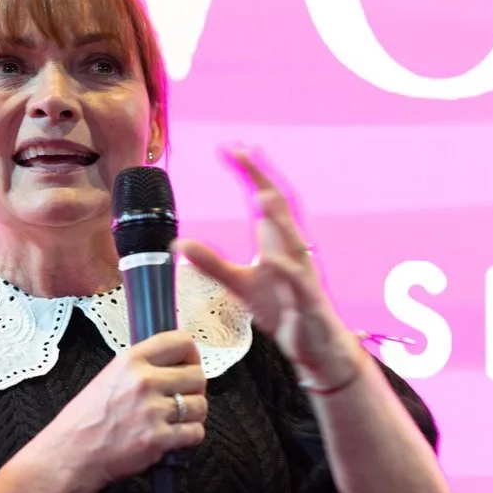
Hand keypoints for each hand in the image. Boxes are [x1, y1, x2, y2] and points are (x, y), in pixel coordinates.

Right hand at [41, 329, 206, 489]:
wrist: (71, 454)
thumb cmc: (86, 419)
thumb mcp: (109, 377)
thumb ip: (141, 367)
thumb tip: (173, 364)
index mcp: (131, 360)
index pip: (182, 342)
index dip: (192, 355)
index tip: (189, 365)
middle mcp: (144, 381)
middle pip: (198, 376)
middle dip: (194, 389)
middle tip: (182, 398)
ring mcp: (152, 411)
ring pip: (200, 405)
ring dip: (193, 414)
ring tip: (176, 420)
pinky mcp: (158, 439)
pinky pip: (195, 432)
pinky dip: (189, 436)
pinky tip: (174, 436)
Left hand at [175, 146, 360, 386]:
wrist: (314, 344)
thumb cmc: (282, 307)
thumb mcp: (239, 284)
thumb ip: (212, 263)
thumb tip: (179, 244)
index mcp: (279, 241)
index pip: (265, 199)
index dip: (250, 173)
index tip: (231, 148)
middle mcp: (294, 250)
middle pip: (281, 207)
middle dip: (262, 179)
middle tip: (244, 152)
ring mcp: (304, 274)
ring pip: (294, 241)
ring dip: (277, 218)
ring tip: (258, 195)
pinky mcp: (308, 301)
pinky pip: (298, 283)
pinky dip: (287, 270)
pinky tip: (272, 260)